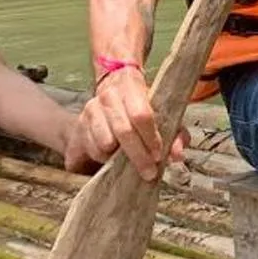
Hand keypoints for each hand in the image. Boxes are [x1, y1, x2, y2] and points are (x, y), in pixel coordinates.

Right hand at [68, 63, 182, 178]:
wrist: (111, 91)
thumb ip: (176, 133)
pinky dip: (105, 158)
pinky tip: (114, 157)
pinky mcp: (80, 124)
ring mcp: (91, 109)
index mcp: (131, 86)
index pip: (141, 114)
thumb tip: (177, 155)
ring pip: (105, 143)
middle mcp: (109, 96)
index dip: (150, 138)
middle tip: (149, 172)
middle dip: (138, 156)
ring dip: (119, 158)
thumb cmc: (141, 106)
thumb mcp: (163, 114)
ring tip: (129, 161)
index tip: (158, 156)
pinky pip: (92, 149)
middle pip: (123, 131)